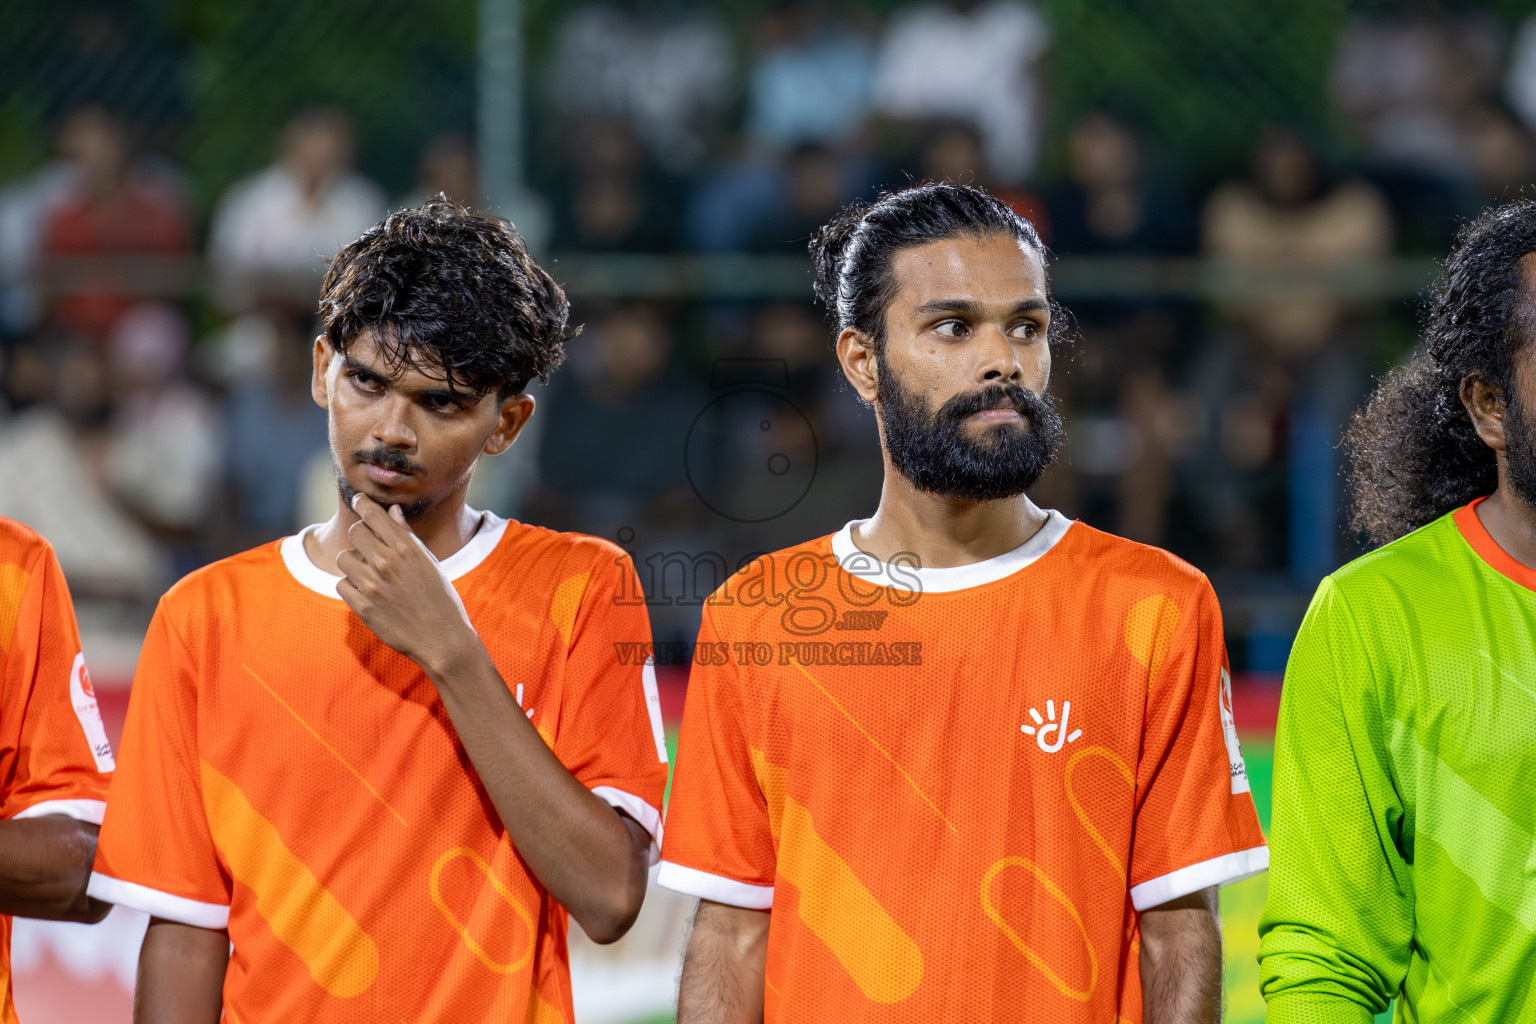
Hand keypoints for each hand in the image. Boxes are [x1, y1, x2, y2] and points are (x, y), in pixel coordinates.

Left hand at [336, 494, 476, 673]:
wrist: (442, 638)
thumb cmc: (440, 597)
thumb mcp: (428, 561)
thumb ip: (406, 535)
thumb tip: (391, 511)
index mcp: (406, 548)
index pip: (373, 514)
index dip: (362, 504)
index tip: (359, 501)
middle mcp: (387, 562)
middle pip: (355, 532)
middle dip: (360, 535)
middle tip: (368, 546)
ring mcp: (373, 585)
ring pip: (344, 558)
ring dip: (353, 562)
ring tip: (368, 572)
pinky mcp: (363, 607)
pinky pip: (342, 584)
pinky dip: (351, 586)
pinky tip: (366, 591)